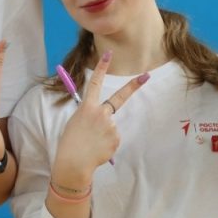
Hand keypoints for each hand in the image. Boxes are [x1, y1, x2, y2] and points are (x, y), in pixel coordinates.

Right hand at [52, 51, 148, 185]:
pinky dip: (107, 144)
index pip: (94, 83)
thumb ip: (89, 116)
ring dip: (104, 134)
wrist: (73, 163)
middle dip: (133, 86)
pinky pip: (113, 138)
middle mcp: (101, 113)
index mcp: (87, 107)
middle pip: (119, 98)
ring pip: (112, 126)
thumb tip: (103, 117)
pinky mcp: (116, 138)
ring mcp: (110, 126)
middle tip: (146, 76)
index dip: (101, 68)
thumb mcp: (75, 123)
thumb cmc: (70, 143)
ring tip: (92, 143)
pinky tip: (98, 149)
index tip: (108, 54)